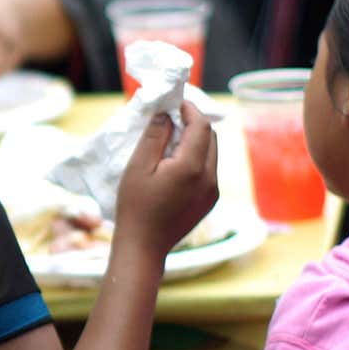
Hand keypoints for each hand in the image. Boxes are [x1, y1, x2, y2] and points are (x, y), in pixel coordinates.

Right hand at [114, 102, 218, 254]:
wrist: (144, 246)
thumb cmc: (135, 207)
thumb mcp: (138, 167)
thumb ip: (155, 137)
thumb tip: (166, 113)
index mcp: (192, 167)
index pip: (201, 126)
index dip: (190, 109)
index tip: (175, 103)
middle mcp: (210, 178)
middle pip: (211, 137)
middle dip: (194, 124)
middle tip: (171, 119)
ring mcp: (213, 191)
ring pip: (212, 154)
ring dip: (196, 141)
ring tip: (171, 141)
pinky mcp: (210, 201)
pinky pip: (209, 170)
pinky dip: (197, 159)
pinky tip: (175, 164)